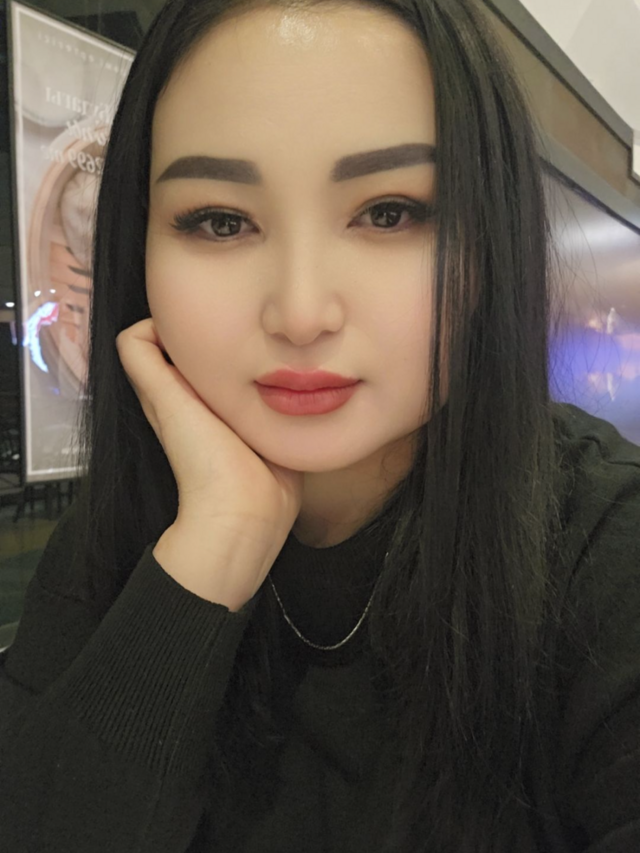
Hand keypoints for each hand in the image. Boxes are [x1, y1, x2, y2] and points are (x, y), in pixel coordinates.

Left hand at [116, 318, 303, 605]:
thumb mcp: (166, 402)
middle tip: (248, 320)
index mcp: (178, 391)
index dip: (184, 323)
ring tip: (274, 341)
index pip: (175, 340)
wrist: (250, 512)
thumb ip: (145, 363)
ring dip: (260, 353)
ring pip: (249, 364)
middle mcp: (208, 398)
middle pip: (215, 349)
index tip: (205, 311)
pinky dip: (283, 377)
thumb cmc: (205, 461)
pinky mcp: (271, 422)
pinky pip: (278, 387)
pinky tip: (292, 370)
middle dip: (229, 331)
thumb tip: (145, 321)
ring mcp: (243, 410)